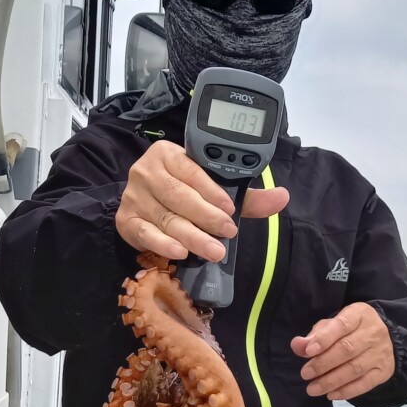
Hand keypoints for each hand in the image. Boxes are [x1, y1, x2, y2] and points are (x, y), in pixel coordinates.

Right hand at [116, 140, 288, 261]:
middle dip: (206, 217)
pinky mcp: (125, 220)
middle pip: (178, 196)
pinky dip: (163, 244)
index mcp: (168, 154)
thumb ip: (245, 195)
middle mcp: (146, 171)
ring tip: (214, 251)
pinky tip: (180, 252)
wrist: (144, 205)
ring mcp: (134, 196)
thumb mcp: (211, 190)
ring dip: (192, 236)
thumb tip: (281, 197)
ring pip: (166, 218)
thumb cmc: (182, 193)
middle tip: (228, 233)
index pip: (190, 170)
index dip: (211, 191)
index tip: (231, 209)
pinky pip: (145, 233)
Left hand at [291, 303, 394, 400]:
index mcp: (359, 315)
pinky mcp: (384, 371)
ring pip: (355, 369)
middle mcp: (373, 332)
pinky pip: (365, 384)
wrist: (384, 338)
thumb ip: (314, 335)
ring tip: (313, 388)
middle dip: (323, 363)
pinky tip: (331, 394)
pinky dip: (347, 391)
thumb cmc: (350, 331)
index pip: (341, 325)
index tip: (308, 352)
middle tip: (305, 374)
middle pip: (347, 349)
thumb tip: (297, 345)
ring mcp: (381, 352)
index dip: (324, 339)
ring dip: (331, 381)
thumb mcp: (332, 326)